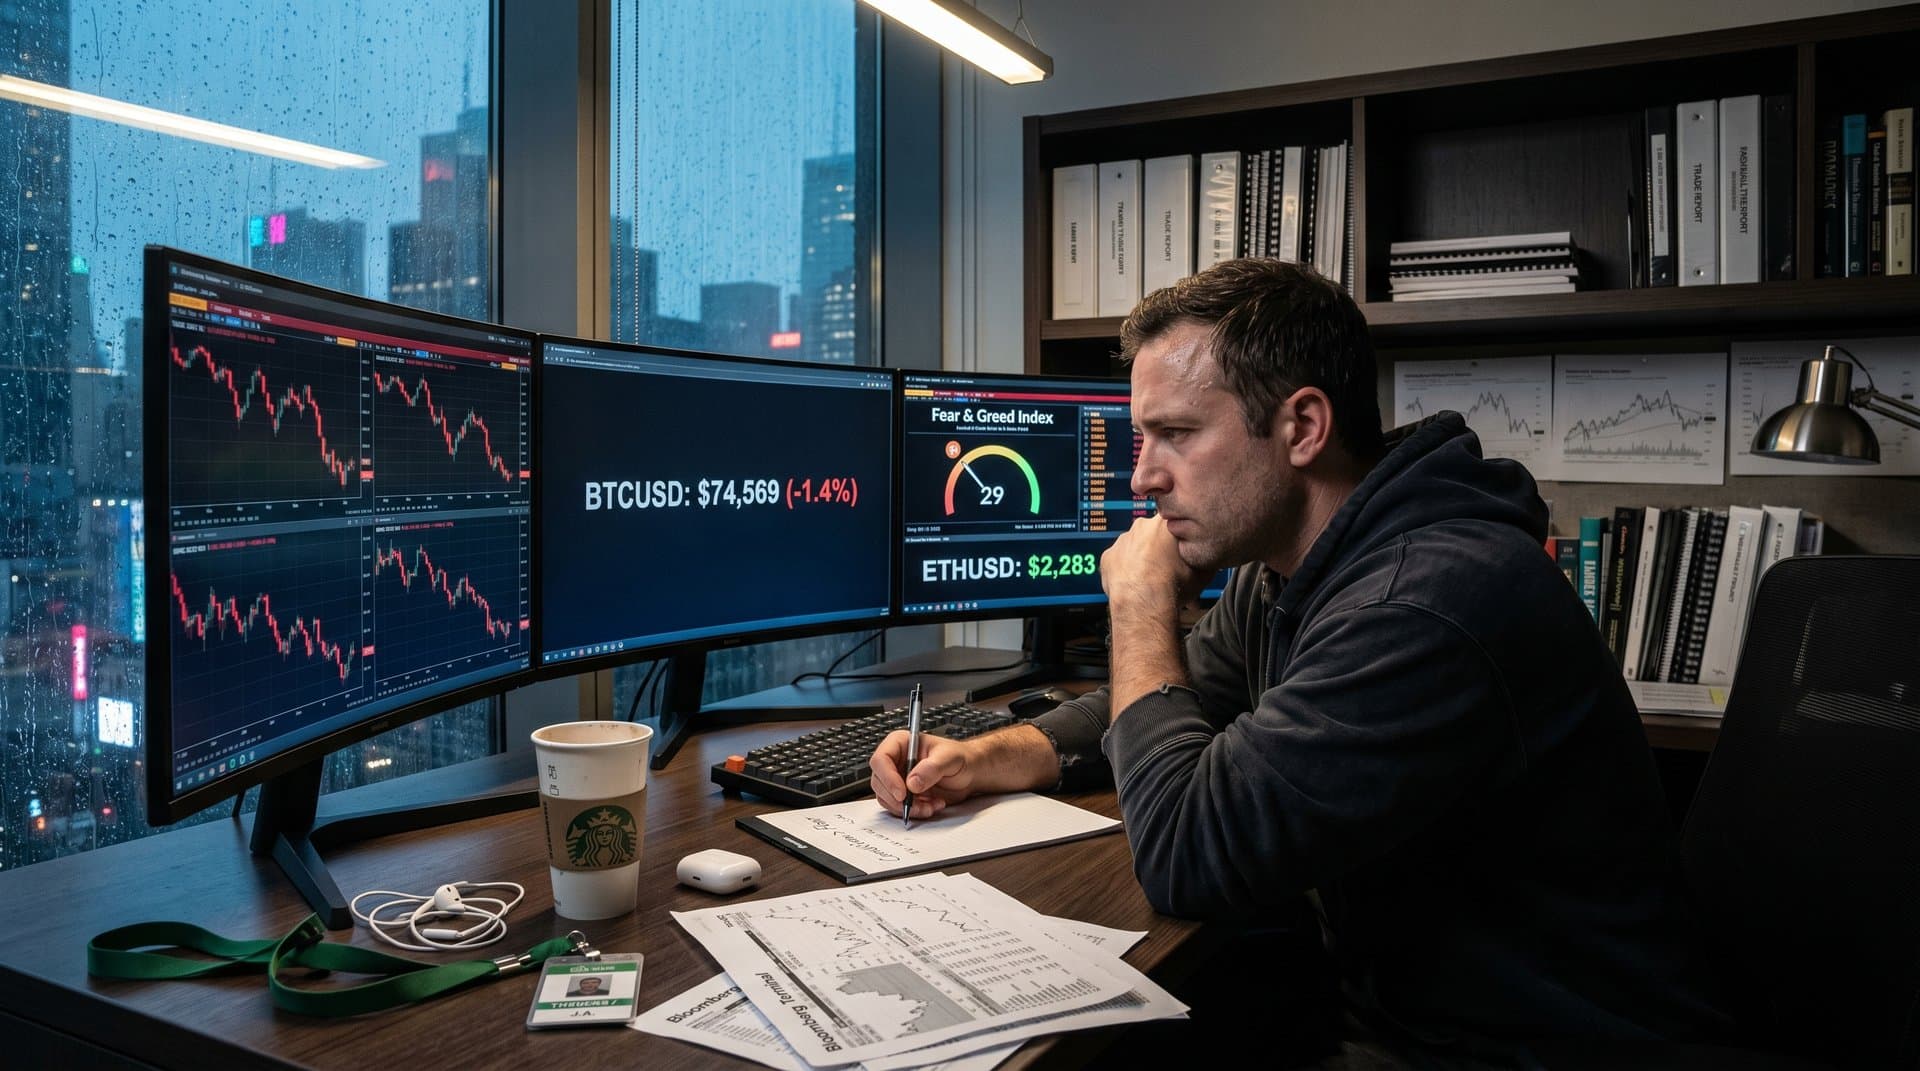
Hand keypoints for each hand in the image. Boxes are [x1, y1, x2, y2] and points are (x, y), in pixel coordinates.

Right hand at [868, 725, 1057, 820]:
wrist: (970, 773)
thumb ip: (931, 769)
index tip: (902, 793)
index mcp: (901, 744)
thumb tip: (912, 782)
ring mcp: (897, 779)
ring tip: (930, 805)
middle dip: (898, 798)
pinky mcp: (904, 795)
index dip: (887, 778)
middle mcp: (896, 761)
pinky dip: (914, 812)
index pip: (881, 760)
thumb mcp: (949, 759)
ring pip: (887, 798)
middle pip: (879, 782)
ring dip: (908, 808)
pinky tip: (932, 805)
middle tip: (917, 804)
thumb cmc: (960, 758)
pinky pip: (898, 808)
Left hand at [1100, 515, 1206, 617]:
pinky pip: (1118, 561)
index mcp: (1164, 523)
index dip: (1177, 538)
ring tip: (1150, 579)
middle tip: (1167, 567)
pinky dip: (1124, 570)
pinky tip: (1135, 583)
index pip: (1172, 522)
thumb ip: (1205, 555)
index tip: (1180, 550)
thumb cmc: (1174, 584)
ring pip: (1133, 547)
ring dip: (1141, 559)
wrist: (1145, 602)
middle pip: (1151, 534)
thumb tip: (1211, 555)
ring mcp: (1122, 541)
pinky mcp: (1108, 557)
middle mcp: (1141, 526)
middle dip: (1158, 547)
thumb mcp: (1204, 571)